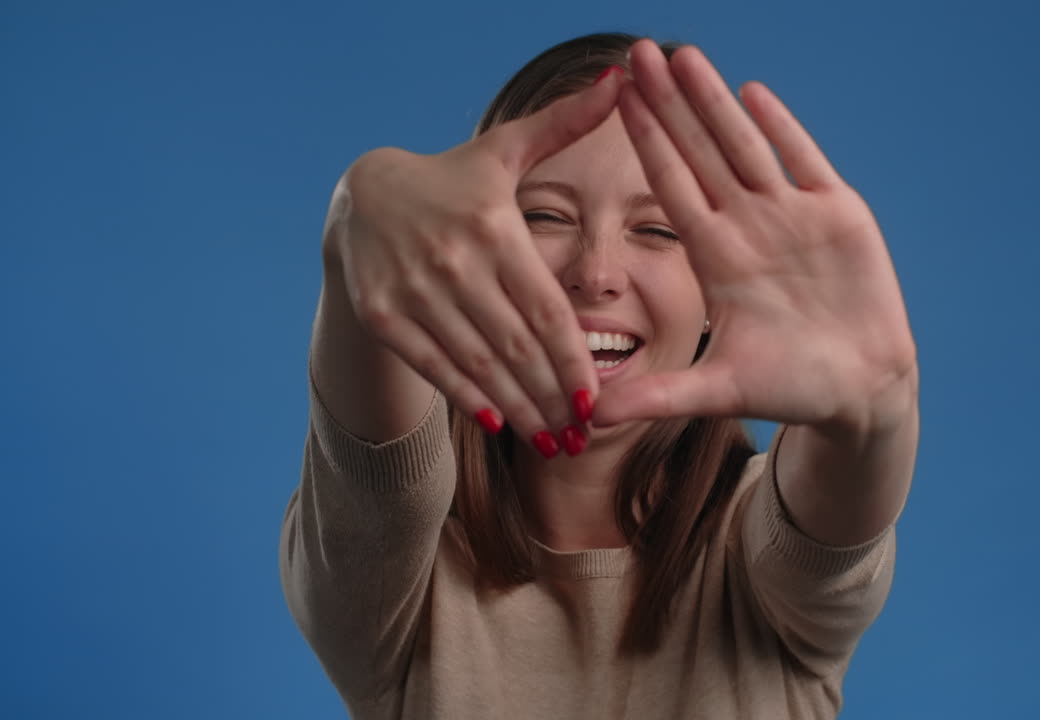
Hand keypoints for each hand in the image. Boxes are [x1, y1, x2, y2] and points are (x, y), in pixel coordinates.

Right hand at [328, 69, 625, 453]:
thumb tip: (623, 80)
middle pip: (515, 347)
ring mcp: (413, 291)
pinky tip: (499, 422)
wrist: (363, 196)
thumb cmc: (455, 179)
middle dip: (552, 398)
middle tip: (581, 435)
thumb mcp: (505, 148)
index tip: (597, 401)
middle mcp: (453, 261)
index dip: (573, 360)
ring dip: (518, 408)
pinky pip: (434, 367)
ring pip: (477, 364)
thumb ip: (564, 123)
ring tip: (552, 441)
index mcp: (492, 226)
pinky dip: (467, 397)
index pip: (544, 310)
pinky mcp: (383, 314)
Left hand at [595, 41, 917, 432]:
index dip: (645, 142)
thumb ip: (657, 397)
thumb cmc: (789, 388)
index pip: (670, 186)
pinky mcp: (838, 214)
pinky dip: (782, 128)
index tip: (613, 100)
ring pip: (746, 145)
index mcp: (714, 256)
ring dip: (715, 101)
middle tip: (635, 53)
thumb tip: (590, 418)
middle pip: (699, 152)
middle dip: (668, 104)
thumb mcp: (717, 393)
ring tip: (684, 55)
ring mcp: (791, 215)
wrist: (859, 388)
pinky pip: (804, 161)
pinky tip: (753, 92)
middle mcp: (746, 226)